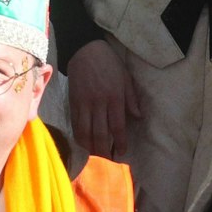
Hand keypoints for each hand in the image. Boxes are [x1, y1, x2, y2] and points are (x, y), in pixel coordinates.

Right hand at [67, 39, 140, 159]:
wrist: (84, 50)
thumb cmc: (109, 63)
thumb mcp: (125, 78)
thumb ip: (131, 98)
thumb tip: (138, 117)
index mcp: (114, 97)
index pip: (118, 126)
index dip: (120, 142)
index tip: (122, 153)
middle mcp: (99, 103)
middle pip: (101, 134)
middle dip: (105, 151)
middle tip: (109, 161)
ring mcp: (84, 104)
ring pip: (87, 132)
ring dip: (91, 147)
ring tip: (96, 157)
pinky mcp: (73, 103)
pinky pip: (76, 124)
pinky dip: (80, 137)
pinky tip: (84, 144)